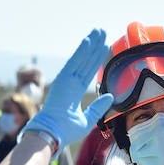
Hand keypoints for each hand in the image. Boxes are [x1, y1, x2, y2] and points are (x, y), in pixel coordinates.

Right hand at [21, 29, 114, 151]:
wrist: (53, 133)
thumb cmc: (66, 130)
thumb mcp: (88, 119)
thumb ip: (98, 107)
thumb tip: (110, 96)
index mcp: (75, 92)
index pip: (89, 71)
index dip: (97, 59)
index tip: (105, 47)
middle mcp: (71, 83)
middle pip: (86, 61)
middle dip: (95, 47)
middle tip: (103, 32)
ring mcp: (66, 80)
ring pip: (82, 58)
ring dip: (91, 44)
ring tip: (99, 31)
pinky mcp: (63, 78)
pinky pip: (74, 62)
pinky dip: (81, 50)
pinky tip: (88, 40)